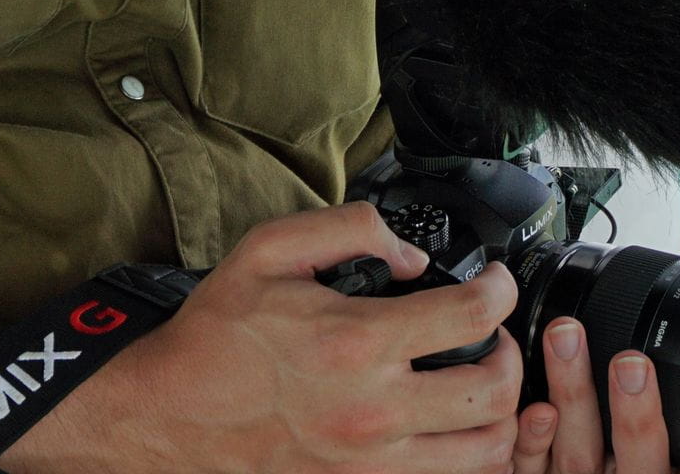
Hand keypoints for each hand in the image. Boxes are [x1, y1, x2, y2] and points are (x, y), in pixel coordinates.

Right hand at [13, 201, 522, 473]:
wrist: (168, 412)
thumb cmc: (216, 333)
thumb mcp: (270, 248)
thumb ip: (351, 228)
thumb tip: (412, 254)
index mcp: (356, 342)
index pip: (472, 316)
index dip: (500, 289)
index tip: (494, 281)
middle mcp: (372, 410)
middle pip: (493, 392)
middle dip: (510, 354)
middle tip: (494, 334)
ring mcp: (368, 462)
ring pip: (482, 452)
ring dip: (498, 414)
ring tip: (480, 382)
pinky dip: (462, 456)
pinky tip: (449, 425)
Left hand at [511, 237, 679, 473]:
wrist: (583, 463)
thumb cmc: (632, 422)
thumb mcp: (673, 390)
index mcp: (667, 465)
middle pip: (635, 459)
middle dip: (635, 416)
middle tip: (631, 363)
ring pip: (578, 454)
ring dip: (574, 397)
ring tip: (567, 339)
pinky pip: (528, 467)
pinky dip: (531, 441)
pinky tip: (535, 410)